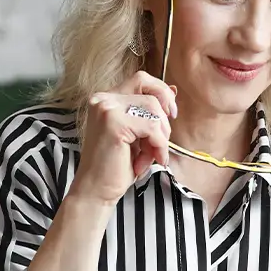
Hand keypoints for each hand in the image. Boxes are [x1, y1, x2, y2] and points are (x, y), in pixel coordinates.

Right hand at [69, 71, 177, 204]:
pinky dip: (157, 145)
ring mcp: (106, 108)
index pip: (142, 79)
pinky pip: (152, 127)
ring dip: (160, 138)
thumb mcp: (138, 134)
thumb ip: (150, 112)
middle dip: (163, 123)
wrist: (96, 190)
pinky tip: (146, 161)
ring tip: (149, 157)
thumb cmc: (116, 166)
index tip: (171, 115)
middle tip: (157, 146)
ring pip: (154, 110)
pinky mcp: (113, 122)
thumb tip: (174, 90)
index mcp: (106, 99)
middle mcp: (103, 99)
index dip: (162, 93)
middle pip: (152, 95)